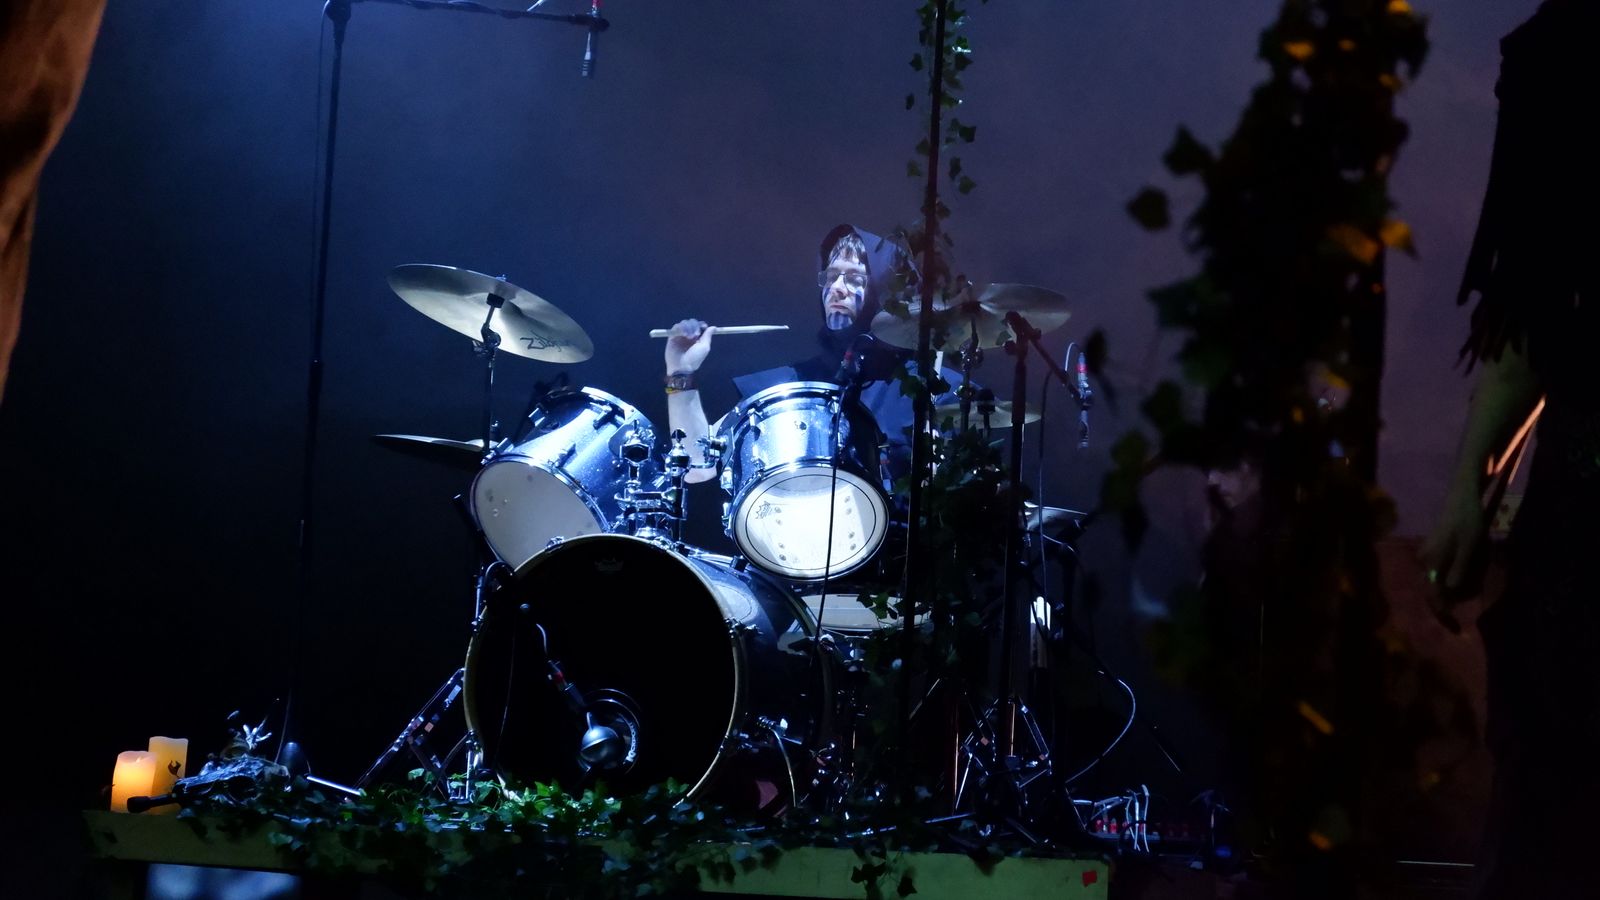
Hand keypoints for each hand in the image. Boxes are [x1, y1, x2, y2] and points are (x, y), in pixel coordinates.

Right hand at [664, 318, 714, 374]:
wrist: (681, 367)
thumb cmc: (694, 359)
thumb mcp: (704, 347)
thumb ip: (708, 336)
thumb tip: (714, 327)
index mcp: (696, 339)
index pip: (698, 326)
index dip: (701, 324)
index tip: (704, 326)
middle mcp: (688, 336)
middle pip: (691, 323)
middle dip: (694, 326)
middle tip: (696, 335)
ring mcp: (680, 336)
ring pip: (683, 323)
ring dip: (688, 327)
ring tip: (689, 336)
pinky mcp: (672, 337)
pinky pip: (675, 327)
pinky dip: (680, 328)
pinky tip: (683, 334)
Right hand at [1418, 478, 1488, 632]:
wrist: (1462, 498)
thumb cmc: (1468, 523)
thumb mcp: (1469, 549)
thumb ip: (1459, 572)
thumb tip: (1450, 593)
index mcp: (1431, 562)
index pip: (1433, 594)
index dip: (1442, 612)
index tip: (1452, 627)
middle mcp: (1424, 560)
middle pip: (1432, 589)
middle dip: (1445, 602)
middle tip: (1458, 614)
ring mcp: (1427, 554)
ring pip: (1435, 580)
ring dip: (1448, 590)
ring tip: (1463, 595)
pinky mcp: (1432, 549)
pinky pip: (1437, 571)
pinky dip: (1447, 579)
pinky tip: (1459, 579)